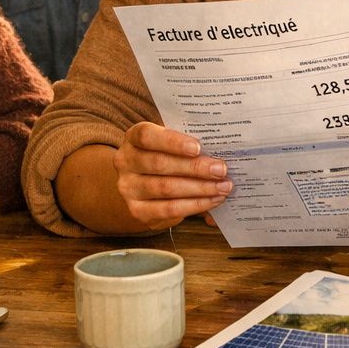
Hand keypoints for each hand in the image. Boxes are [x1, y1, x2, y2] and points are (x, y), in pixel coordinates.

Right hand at [111, 122, 231, 229]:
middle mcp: (125, 161)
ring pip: (166, 188)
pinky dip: (195, 205)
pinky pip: (169, 209)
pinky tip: (213, 200)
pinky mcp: (137, 211)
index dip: (173, 142)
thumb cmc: (166, 156)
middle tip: (221, 170)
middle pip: (160, 164)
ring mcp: (128, 188)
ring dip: (200, 188)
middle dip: (195, 168)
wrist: (143, 183)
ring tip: (223, 187)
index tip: (198, 147)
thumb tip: (221, 152)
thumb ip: (189, 145)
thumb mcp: (172, 143)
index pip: (147, 136)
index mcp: (133, 137)